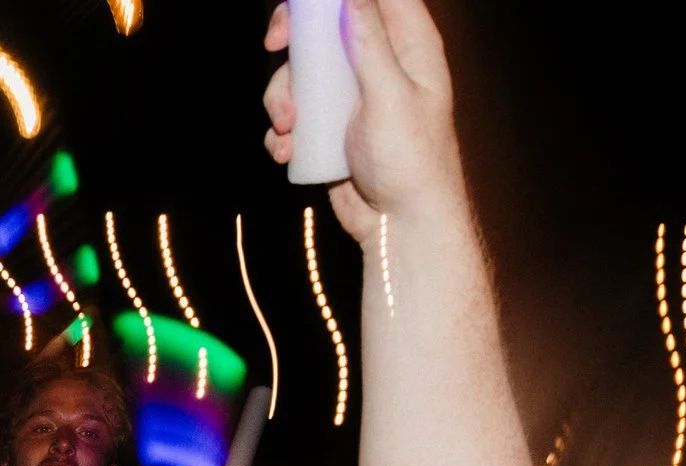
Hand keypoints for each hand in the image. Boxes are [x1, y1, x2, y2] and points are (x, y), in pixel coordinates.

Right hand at [263, 0, 462, 243]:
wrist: (398, 224)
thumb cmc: (411, 162)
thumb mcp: (390, 96)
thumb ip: (369, 43)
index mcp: (408, 47)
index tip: (301, 11)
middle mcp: (378, 65)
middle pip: (326, 28)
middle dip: (295, 41)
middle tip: (275, 47)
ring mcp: (351, 98)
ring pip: (302, 74)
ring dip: (282, 98)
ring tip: (288, 129)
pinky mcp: (329, 129)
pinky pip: (295, 116)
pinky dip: (284, 132)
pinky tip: (289, 152)